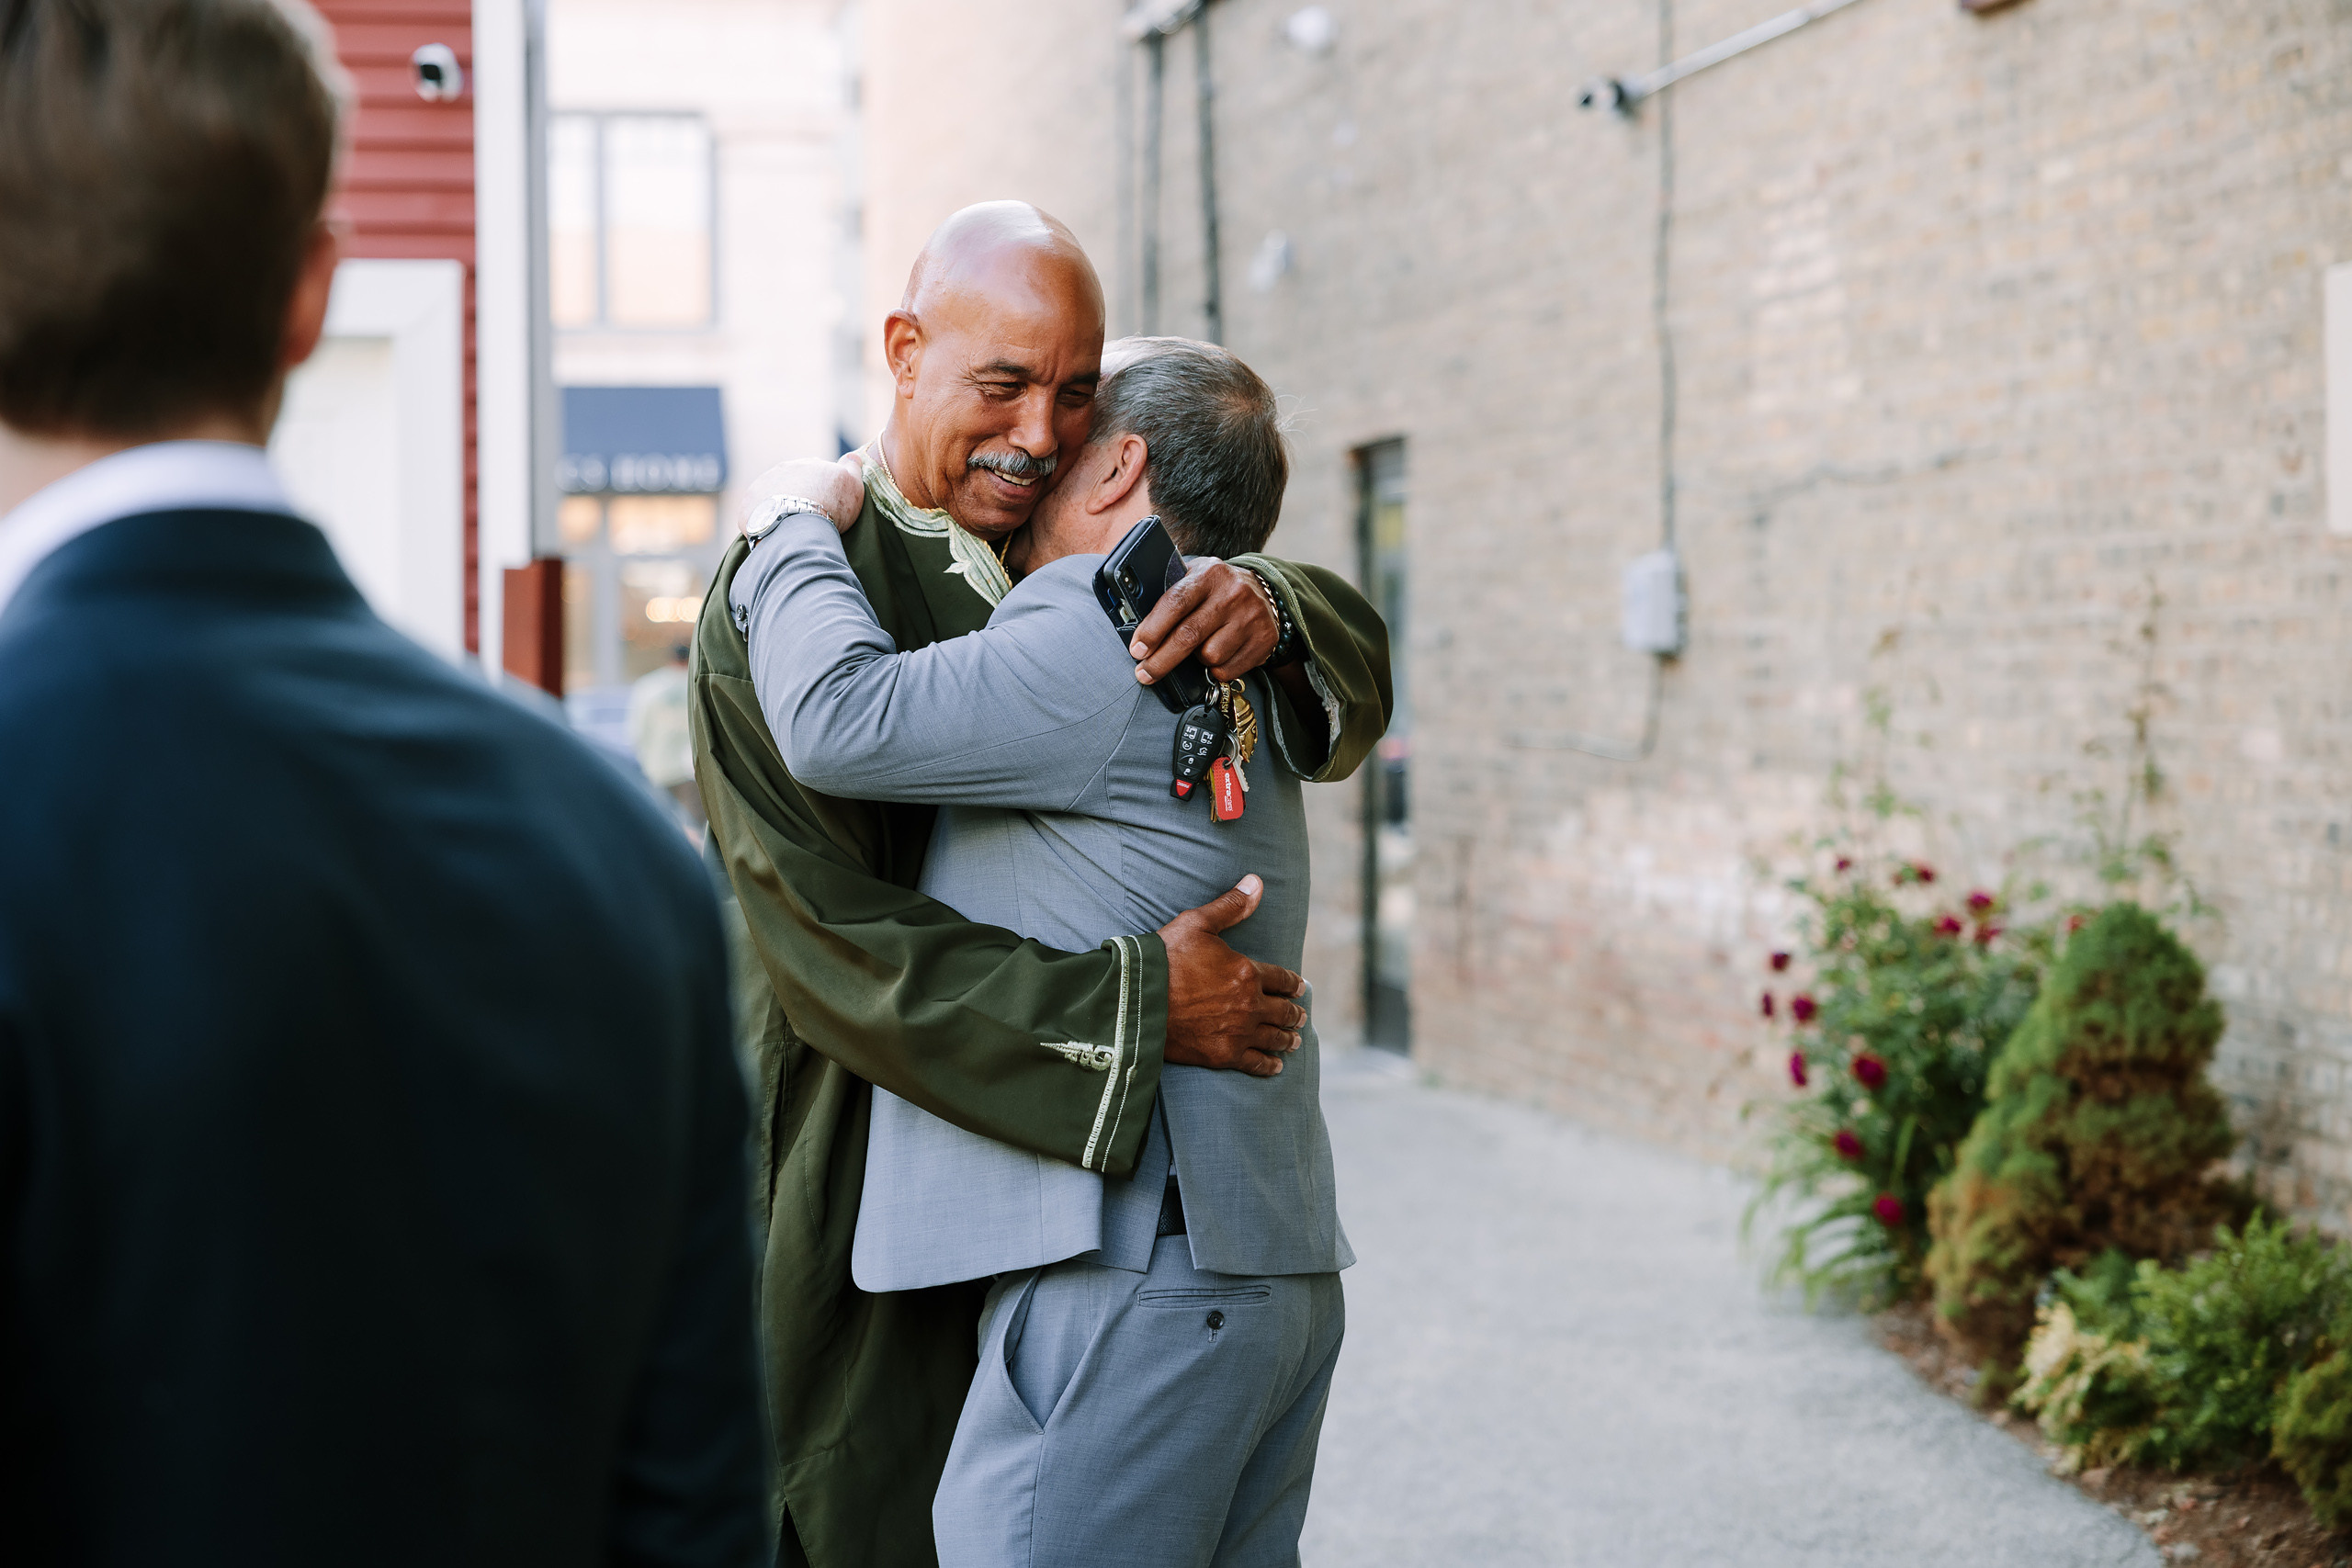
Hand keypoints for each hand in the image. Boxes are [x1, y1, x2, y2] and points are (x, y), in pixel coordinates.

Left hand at [740, 454, 865, 533]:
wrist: (796, 526)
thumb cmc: (830, 506)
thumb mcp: (852, 485)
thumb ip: (851, 468)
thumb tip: (852, 455)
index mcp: (810, 464)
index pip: (816, 472)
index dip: (822, 488)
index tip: (826, 503)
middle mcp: (784, 469)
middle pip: (792, 482)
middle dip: (799, 494)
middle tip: (808, 516)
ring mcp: (762, 485)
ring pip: (771, 494)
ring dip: (778, 506)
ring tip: (789, 528)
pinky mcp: (747, 505)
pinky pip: (754, 512)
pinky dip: (762, 520)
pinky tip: (772, 533)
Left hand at [1129, 560, 1279, 685]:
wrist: (1264, 592)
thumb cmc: (1217, 589)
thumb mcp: (1196, 578)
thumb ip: (1171, 594)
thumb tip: (1135, 622)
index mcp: (1209, 574)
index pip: (1175, 603)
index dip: (1152, 630)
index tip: (1138, 649)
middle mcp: (1233, 594)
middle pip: (1189, 636)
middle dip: (1161, 660)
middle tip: (1144, 673)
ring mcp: (1251, 618)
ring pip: (1209, 656)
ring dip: (1196, 660)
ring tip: (1199, 648)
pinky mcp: (1264, 640)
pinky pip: (1227, 670)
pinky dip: (1216, 669)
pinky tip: (1218, 655)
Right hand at [1159, 875, 1307, 1077]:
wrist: (1138, 1000)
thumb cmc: (1165, 958)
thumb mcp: (1197, 923)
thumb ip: (1231, 906)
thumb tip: (1257, 882)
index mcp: (1247, 972)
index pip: (1282, 979)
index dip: (1293, 984)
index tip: (1301, 988)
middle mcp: (1249, 1004)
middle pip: (1283, 1011)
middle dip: (1294, 1013)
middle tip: (1301, 1016)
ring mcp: (1238, 1032)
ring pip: (1274, 1037)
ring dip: (1287, 1038)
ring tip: (1294, 1041)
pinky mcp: (1223, 1055)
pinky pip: (1255, 1063)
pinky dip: (1269, 1065)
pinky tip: (1276, 1066)